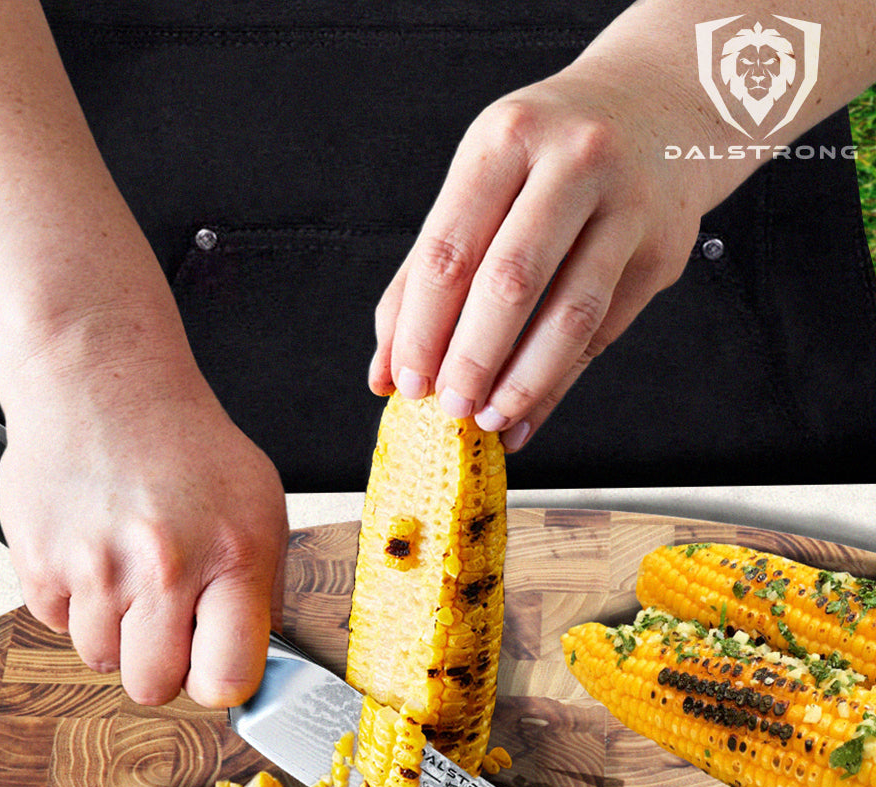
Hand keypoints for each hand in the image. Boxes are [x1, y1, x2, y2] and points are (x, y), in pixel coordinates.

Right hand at [0, 330, 287, 708]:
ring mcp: (97, 566)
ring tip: (129, 570)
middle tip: (167, 618)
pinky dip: (74, 600)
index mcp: (234, 555)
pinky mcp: (39, 561)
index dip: (221, 682)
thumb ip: (264, 588)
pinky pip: (57, 623)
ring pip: (102, 658)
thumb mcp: (259, 505)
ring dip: (116, 629)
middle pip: (153, 686)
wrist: (103, 384)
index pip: (228, 677)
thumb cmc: (188, 447)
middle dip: (161, 663)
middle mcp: (165, 566)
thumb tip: (263, 661)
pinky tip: (93, 550)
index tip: (216, 667)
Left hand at [369, 65, 706, 449]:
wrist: (659, 107)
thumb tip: (386, 371)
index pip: (448, 250)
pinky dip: (558, 383)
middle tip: (450, 407)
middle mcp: (572, 161)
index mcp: (505, 139)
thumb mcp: (481, 181)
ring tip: (490, 418)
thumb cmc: (547, 155)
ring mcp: (627, 204)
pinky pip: (603, 331)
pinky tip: (528, 410)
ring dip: (522, 382)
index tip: (405, 382)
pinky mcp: (662, 249)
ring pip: (570, 314)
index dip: (421, 328)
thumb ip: (424, 274)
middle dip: (471, 359)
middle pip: (509, 281)